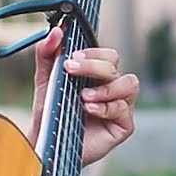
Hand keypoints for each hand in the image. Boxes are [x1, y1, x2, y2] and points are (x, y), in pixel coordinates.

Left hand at [28, 27, 139, 166]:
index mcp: (98, 76)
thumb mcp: (45, 80)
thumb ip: (48, 54)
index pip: (108, 55)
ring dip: (105, 87)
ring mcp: (120, 107)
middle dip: (94, 66)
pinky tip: (88, 110)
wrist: (47, 145)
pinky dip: (106, 107)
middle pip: (117, 66)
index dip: (93, 53)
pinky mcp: (123, 126)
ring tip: (83, 96)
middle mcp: (112, 88)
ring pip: (129, 84)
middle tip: (71, 69)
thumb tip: (57, 31)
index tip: (71, 56)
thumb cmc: (51, 113)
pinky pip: (124, 109)